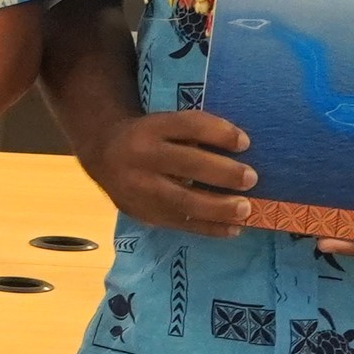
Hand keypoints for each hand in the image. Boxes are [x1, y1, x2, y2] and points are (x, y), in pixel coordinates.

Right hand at [86, 110, 255, 238]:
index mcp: (150, 128)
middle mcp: (141, 156)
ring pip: (181, 201)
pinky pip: (178, 223)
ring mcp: (138, 188)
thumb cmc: (149, 137)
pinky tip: (231, 229)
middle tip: (251, 179)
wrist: (102, 154)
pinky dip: (207, 228)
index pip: (188, 126)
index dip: (219, 133)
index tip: (245, 143)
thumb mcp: (164, 124)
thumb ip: (194, 133)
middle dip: (222, 173)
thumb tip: (241, 150)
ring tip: (245, 210)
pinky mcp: (141, 212)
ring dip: (218, 208)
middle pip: (186, 164)